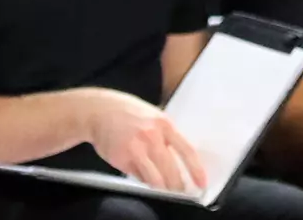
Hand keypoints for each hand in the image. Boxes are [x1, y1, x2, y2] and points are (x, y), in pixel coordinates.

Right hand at [78, 88, 206, 192]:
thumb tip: (180, 160)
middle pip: (170, 168)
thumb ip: (167, 137)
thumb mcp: (156, 118)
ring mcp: (134, 148)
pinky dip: (144, 180)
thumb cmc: (131, 114)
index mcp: (164, 125)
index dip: (195, 169)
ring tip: (168, 192)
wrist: (101, 110)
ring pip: (153, 177)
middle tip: (182, 192)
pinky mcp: (120, 158)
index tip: (202, 182)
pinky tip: (147, 179)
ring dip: (162, 188)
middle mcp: (151, 137)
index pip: (186, 150)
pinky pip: (137, 176)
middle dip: (178, 185)